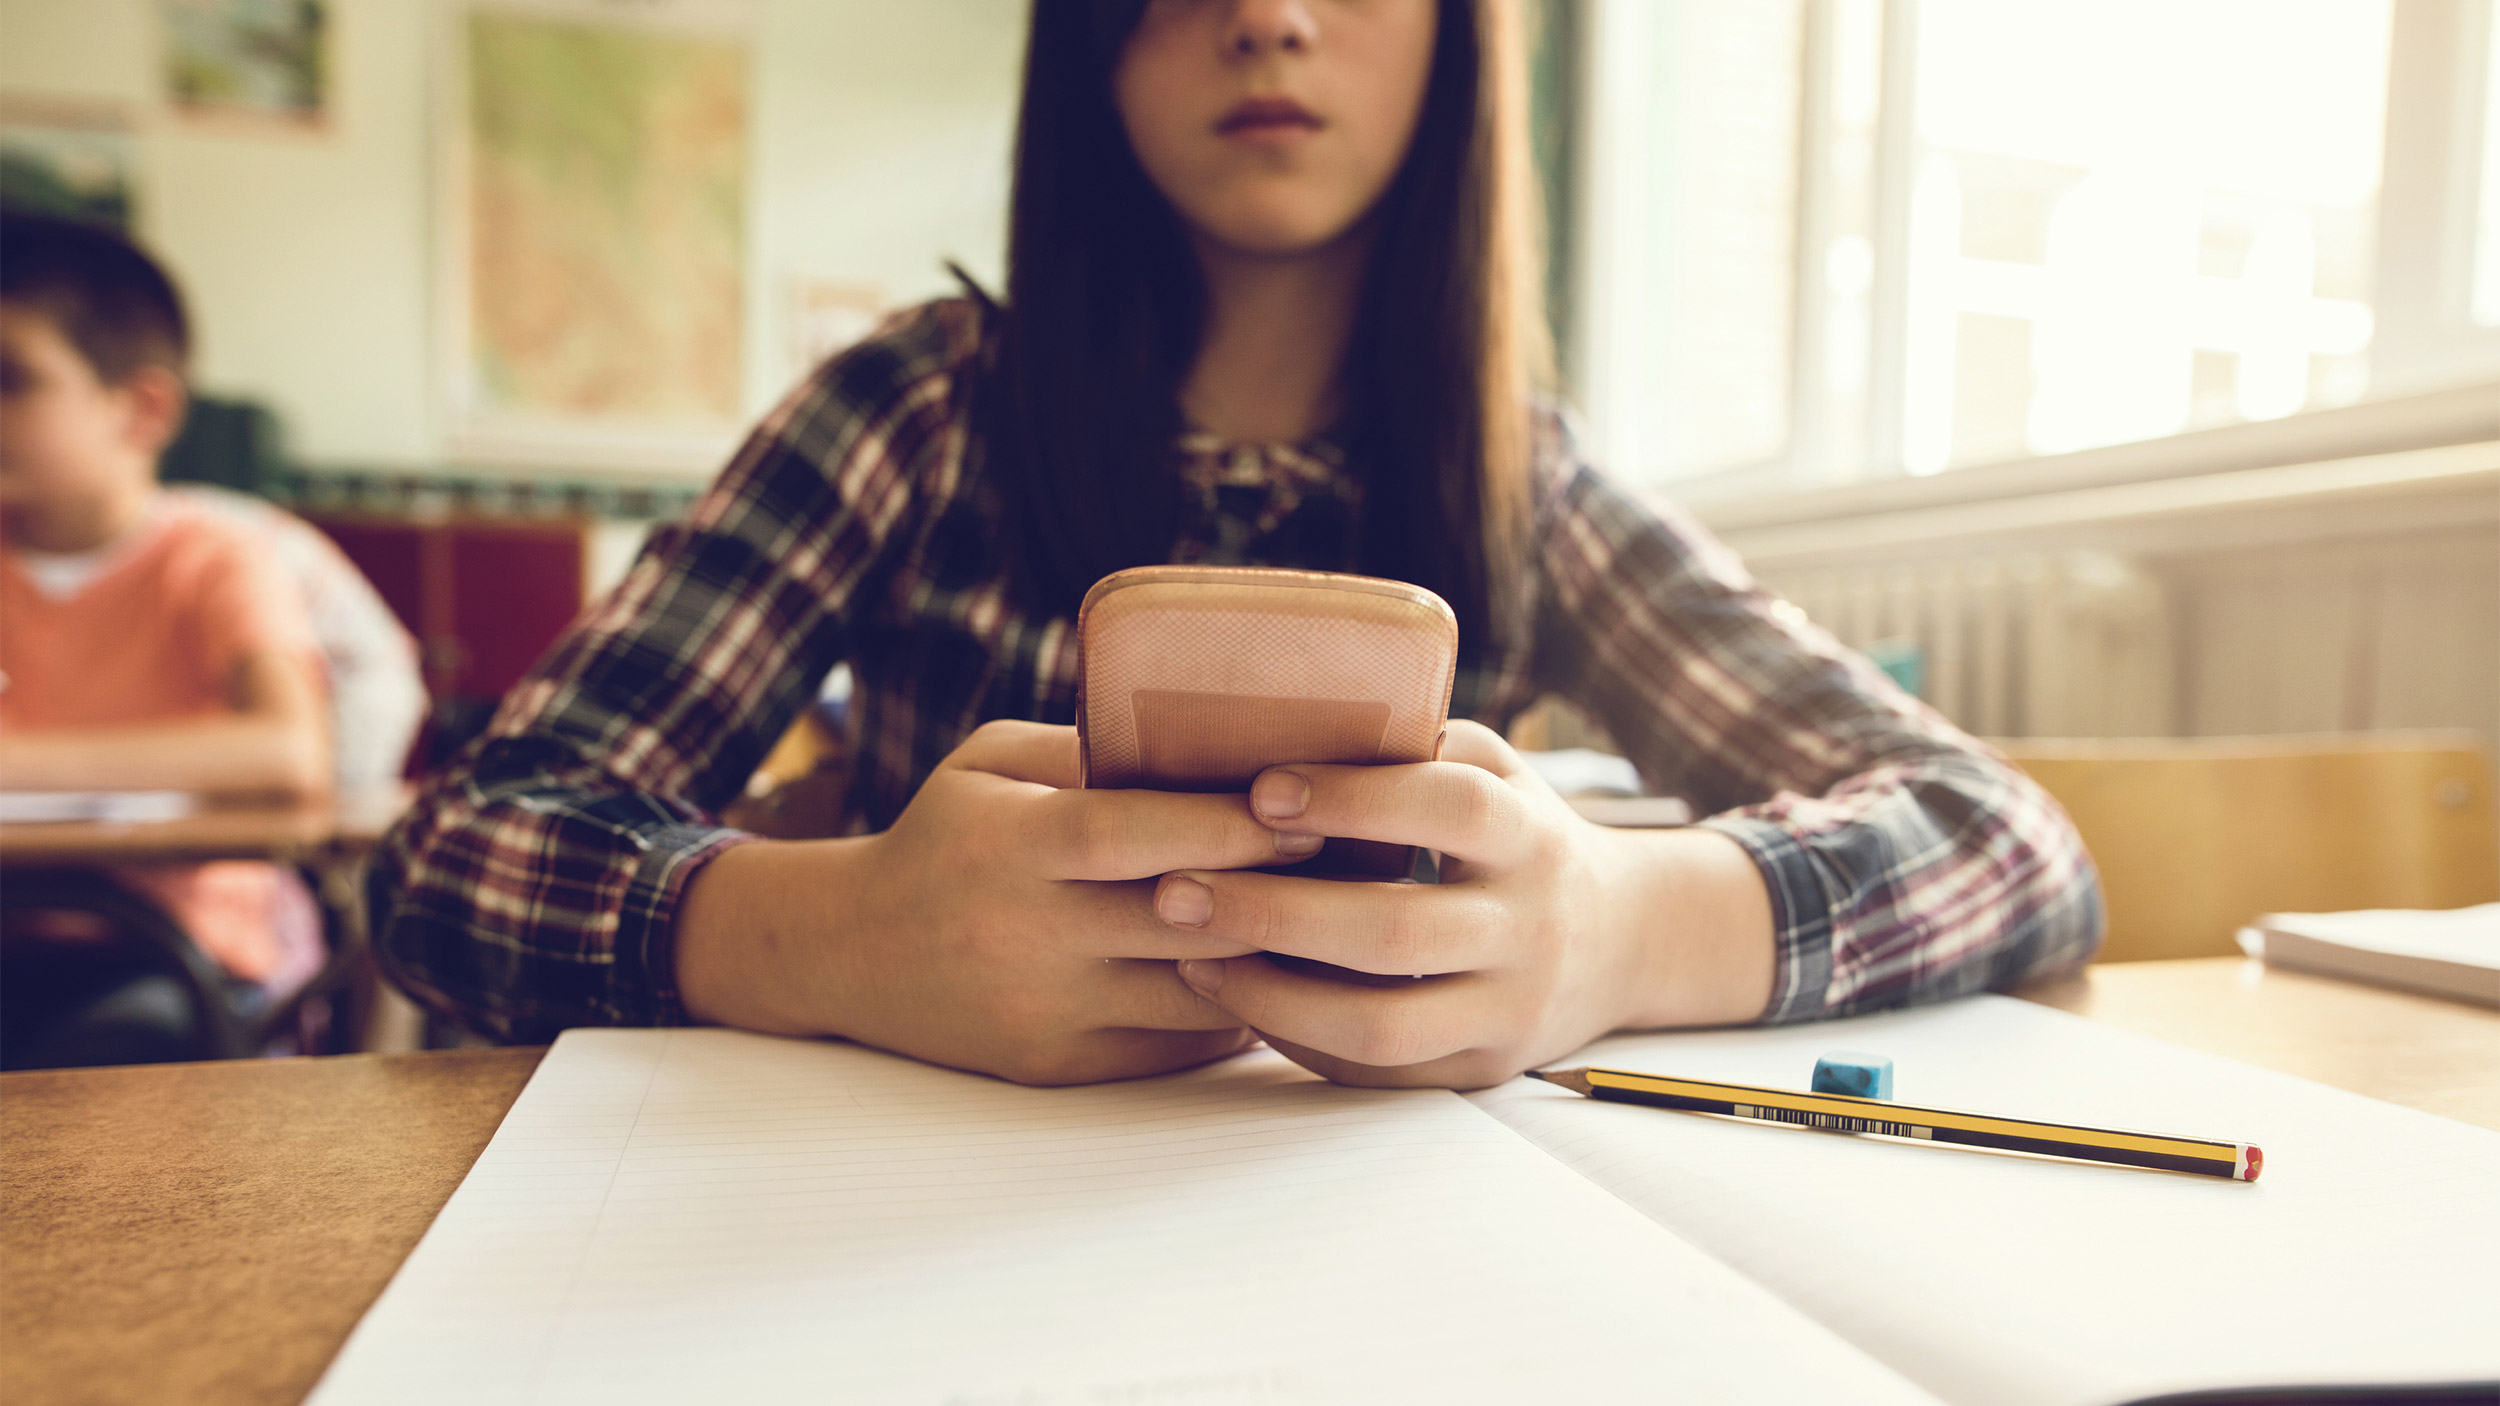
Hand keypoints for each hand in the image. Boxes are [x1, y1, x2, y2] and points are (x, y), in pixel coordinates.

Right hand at [676, 720, 1311, 1084]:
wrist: (850, 954)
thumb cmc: (943, 838)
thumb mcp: (990, 763)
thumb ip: (1086, 749)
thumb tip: (1212, 733)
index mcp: (1008, 844)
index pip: (1130, 833)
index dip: (1224, 823)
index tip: (1305, 805)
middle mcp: (1025, 933)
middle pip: (1178, 919)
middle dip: (1276, 891)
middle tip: (1362, 859)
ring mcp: (1045, 1010)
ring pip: (1192, 994)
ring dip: (1275, 961)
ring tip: (1343, 921)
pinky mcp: (1060, 1066)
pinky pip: (1175, 1045)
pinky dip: (1236, 1011)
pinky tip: (1284, 976)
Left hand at [1150, 721, 1774, 1088]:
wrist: (1628, 941)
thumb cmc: (1521, 836)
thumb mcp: (1495, 772)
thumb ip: (1413, 745)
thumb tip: (1278, 708)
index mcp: (1530, 834)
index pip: (1450, 810)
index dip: (1354, 799)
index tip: (1260, 790)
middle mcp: (1529, 926)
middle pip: (1396, 930)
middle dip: (1274, 911)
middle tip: (1175, 891)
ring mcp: (1508, 1009)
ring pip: (1381, 1023)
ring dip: (1269, 993)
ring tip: (1189, 955)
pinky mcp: (1479, 1067)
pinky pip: (1376, 1070)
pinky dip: (1297, 1037)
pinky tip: (1237, 997)